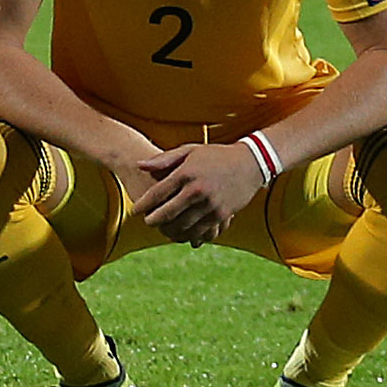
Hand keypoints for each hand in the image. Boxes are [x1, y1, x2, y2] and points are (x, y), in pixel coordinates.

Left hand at [128, 136, 265, 244]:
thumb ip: (164, 159)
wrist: (250, 163)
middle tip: (147, 222)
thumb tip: (139, 165)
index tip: (136, 211)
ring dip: (169, 230)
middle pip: (167, 213)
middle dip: (154, 220)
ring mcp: (210, 204)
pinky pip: (200, 230)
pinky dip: (189, 234)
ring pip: (182, 225)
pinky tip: (182, 233)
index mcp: (186, 173)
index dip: (144, 204)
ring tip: (162, 229)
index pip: (158, 193)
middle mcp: (197, 190)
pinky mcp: (222, 215)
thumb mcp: (189, 151)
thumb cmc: (215, 155)